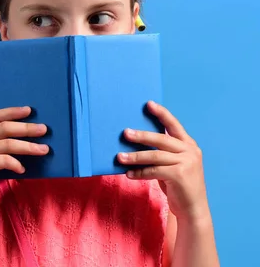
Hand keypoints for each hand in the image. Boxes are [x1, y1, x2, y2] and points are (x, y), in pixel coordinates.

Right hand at [0, 106, 48, 212]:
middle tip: (44, 129)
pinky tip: (23, 170)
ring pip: (9, 144)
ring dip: (29, 146)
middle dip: (27, 128)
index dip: (13, 111)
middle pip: (6, 128)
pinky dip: (17, 164)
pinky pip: (6, 160)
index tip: (29, 110)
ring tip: (44, 149)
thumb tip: (23, 139)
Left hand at [117, 101, 209, 221]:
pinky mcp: (180, 176)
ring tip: (119, 157)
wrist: (193, 209)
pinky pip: (154, 171)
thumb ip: (162, 152)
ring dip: (134, 156)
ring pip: (155, 156)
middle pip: (161, 139)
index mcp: (189, 145)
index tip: (148, 103)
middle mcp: (190, 151)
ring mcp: (187, 163)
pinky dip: (139, 172)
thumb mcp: (173, 164)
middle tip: (125, 133)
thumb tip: (135, 140)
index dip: (161, 113)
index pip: (174, 125)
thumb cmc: (178, 185)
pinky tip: (128, 174)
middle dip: (141, 136)